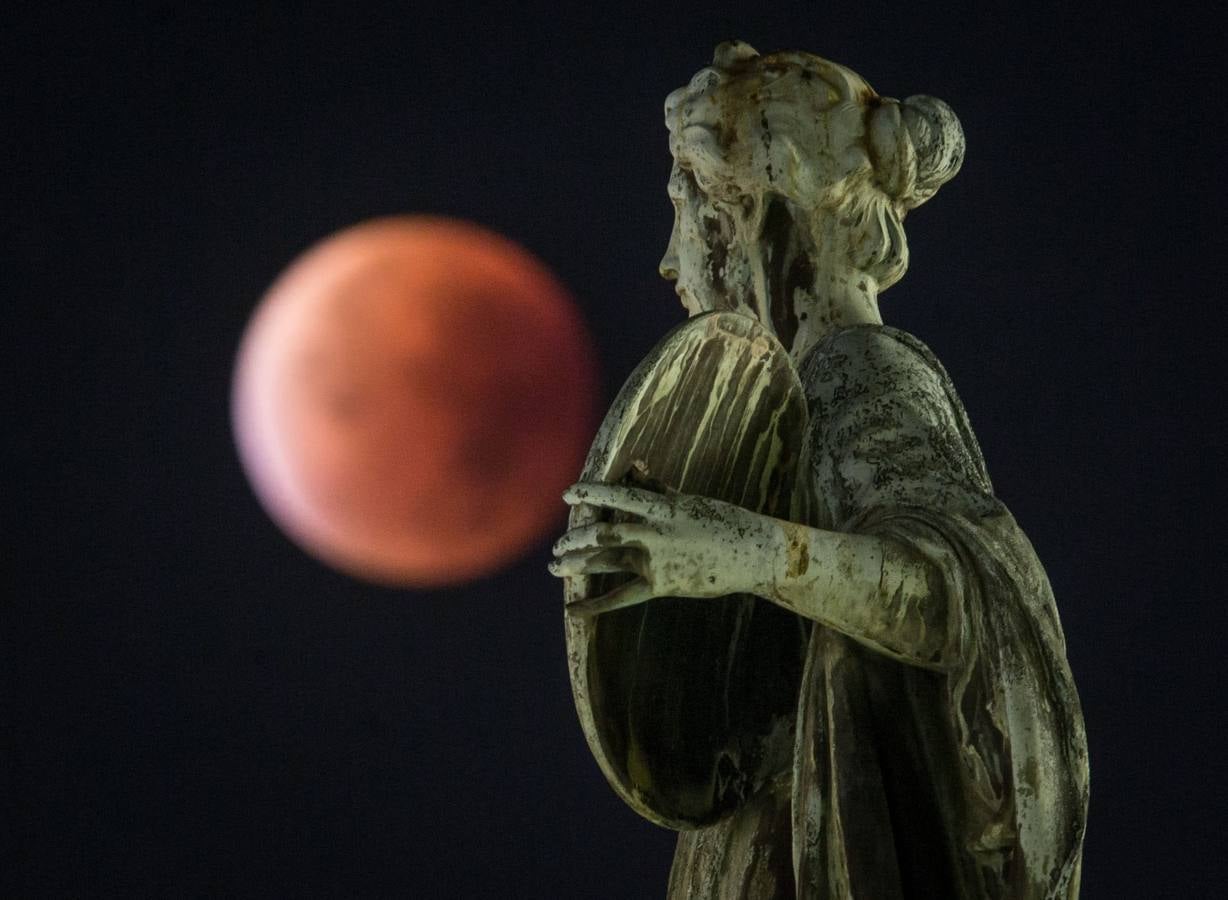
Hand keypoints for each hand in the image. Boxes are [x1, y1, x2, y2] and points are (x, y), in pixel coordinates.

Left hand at [548, 482, 779, 616]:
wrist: (753, 554)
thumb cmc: (722, 522)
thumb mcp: (688, 501)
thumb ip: (657, 488)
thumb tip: (636, 467)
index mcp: (662, 507)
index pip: (618, 496)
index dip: (591, 493)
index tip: (568, 493)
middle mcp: (655, 533)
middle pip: (604, 532)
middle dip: (576, 538)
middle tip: (557, 545)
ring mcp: (657, 560)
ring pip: (607, 560)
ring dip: (577, 564)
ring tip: (554, 567)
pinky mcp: (662, 585)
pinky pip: (622, 596)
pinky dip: (596, 605)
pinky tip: (573, 611)